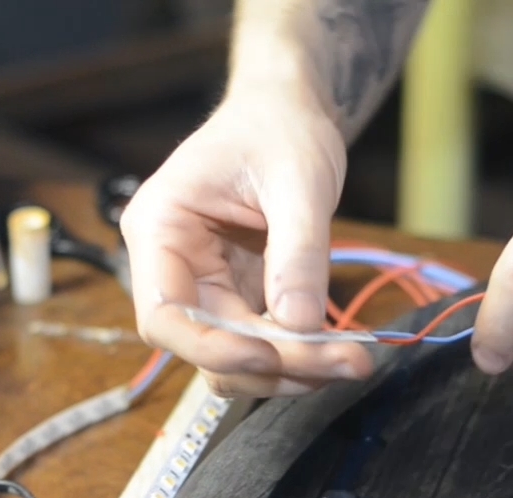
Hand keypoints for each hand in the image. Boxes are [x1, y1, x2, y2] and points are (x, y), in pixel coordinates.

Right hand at [120, 90, 373, 397]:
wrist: (288, 113)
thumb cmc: (279, 128)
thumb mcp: (298, 180)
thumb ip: (298, 251)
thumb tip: (299, 323)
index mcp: (159, 228)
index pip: (164, 316)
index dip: (212, 348)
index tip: (270, 355)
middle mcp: (171, 265)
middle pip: (205, 346)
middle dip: (272, 364)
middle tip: (346, 362)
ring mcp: (204, 286)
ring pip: (233, 358)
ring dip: (289, 370)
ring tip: (353, 359)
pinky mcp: (237, 298)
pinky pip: (259, 345)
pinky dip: (297, 356)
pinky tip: (338, 350)